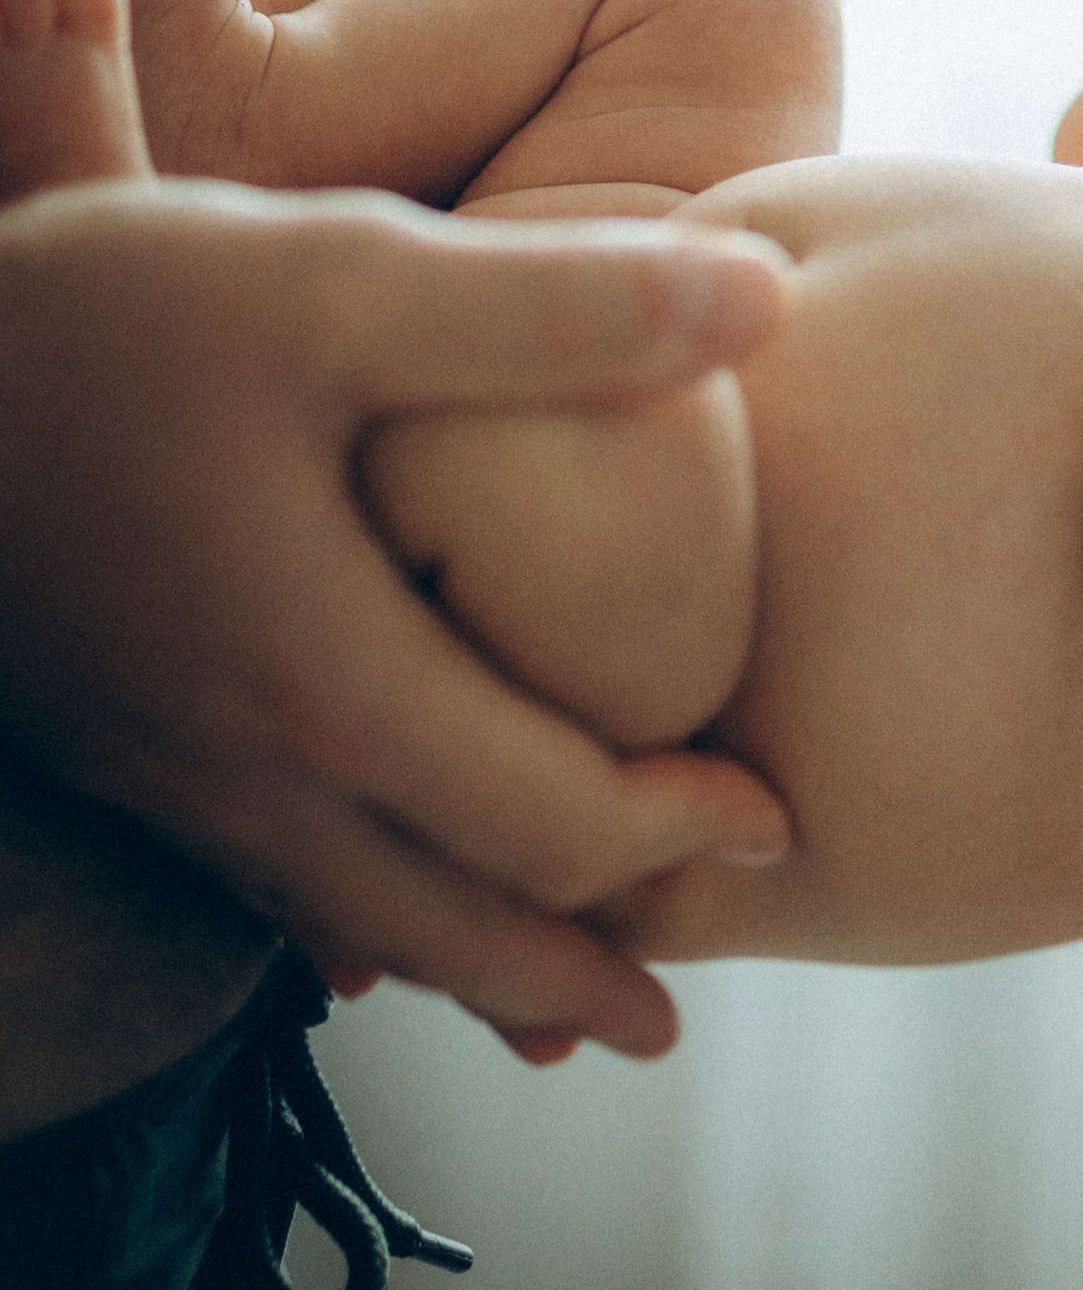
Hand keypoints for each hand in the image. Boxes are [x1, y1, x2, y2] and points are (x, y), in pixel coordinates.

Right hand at [0, 178, 796, 1055]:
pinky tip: (358, 917)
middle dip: (571, 968)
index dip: (673, 835)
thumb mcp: (348, 277)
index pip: (544, 821)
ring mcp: (155, 771)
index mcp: (324, 683)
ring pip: (340, 923)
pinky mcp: (100, 741)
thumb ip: (564, 308)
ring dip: (461, 968)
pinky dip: (346, 922)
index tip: (775, 827)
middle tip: (670, 1012)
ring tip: (548, 1010)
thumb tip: (772, 305)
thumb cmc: (109, 317)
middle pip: (444, 923)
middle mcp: (237, 767)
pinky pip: (250, 884)